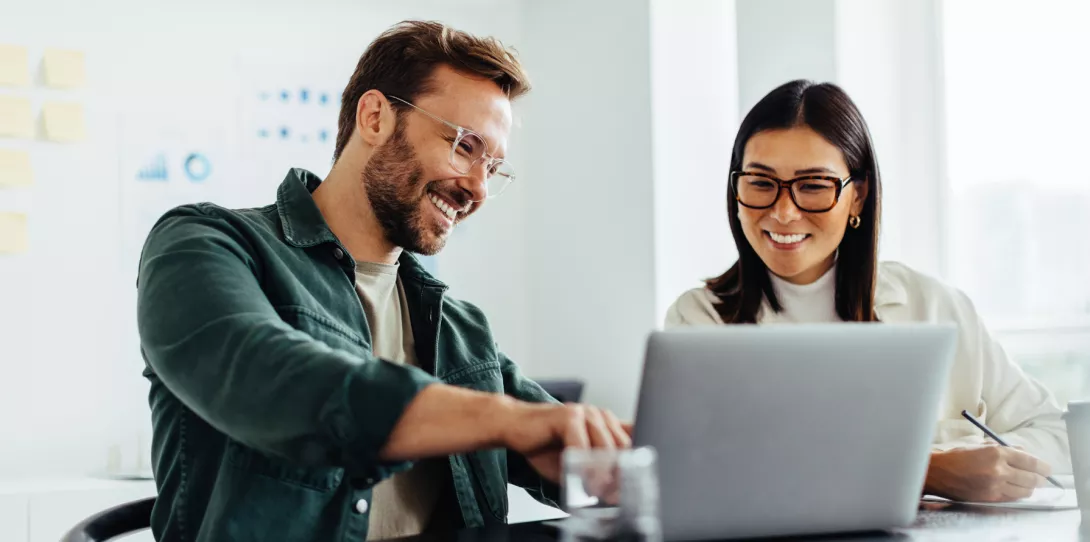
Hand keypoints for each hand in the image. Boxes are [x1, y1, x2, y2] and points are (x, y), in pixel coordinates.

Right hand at [500, 401, 631, 482]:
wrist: (513, 426)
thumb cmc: (544, 445)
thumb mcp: (576, 462)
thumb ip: (595, 471)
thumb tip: (614, 493)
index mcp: (606, 424)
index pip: (632, 443)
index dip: (633, 466)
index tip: (627, 487)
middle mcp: (600, 416)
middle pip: (623, 447)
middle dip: (619, 474)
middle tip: (611, 495)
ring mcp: (585, 412)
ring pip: (606, 447)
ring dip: (601, 473)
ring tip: (595, 490)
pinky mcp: (568, 415)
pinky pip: (582, 444)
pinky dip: (582, 465)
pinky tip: (578, 476)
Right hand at [924, 444, 1052, 501]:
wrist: (937, 472)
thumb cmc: (957, 457)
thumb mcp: (981, 445)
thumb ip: (1004, 449)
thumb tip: (1024, 454)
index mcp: (996, 452)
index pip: (1030, 461)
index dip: (1043, 466)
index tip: (1047, 468)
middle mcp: (998, 469)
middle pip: (1031, 478)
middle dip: (1040, 479)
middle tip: (1042, 478)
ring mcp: (994, 486)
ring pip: (1024, 491)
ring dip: (1030, 488)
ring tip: (1029, 484)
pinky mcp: (989, 497)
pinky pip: (1012, 498)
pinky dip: (1017, 494)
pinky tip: (1016, 489)